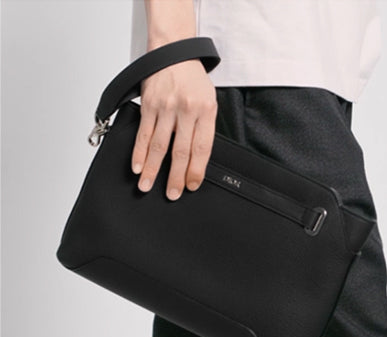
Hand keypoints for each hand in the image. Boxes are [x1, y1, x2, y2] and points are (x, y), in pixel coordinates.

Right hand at [131, 58, 217, 200]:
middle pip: (180, 151)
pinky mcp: (148, 105)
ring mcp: (165, 107)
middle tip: (172, 194)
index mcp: (206, 112)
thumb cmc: (193, 81)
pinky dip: (138, 151)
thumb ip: (203, 129)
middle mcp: (186, 110)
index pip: (202, 148)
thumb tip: (196, 162)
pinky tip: (137, 166)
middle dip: (175, 176)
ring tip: (147, 186)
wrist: (174, 51)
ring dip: (152, 169)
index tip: (191, 186)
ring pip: (158, 145)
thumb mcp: (208, 102)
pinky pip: (143, 132)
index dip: (196, 170)